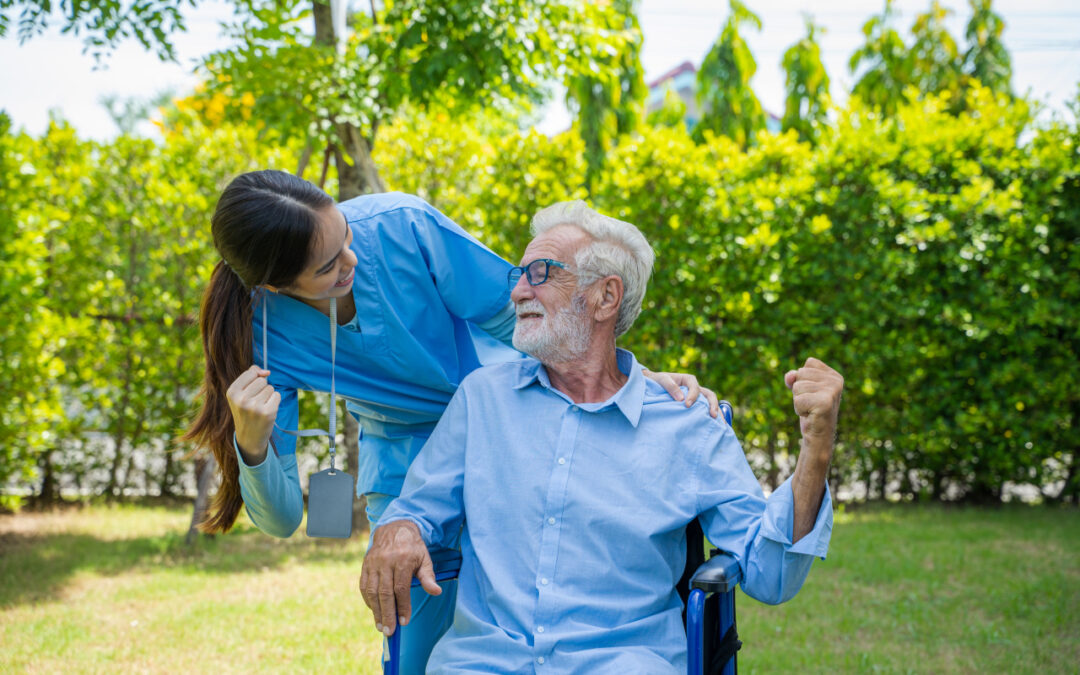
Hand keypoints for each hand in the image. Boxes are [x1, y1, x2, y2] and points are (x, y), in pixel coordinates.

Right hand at [226, 365, 280, 463]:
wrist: (249, 437)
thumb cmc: (246, 412)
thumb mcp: (241, 393)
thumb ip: (251, 376)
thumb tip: (266, 372)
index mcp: (232, 392)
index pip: (251, 372)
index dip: (254, 380)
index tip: (249, 393)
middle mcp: (241, 399)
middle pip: (262, 380)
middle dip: (261, 389)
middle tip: (255, 403)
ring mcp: (255, 407)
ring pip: (270, 388)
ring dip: (268, 396)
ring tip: (260, 408)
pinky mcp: (268, 412)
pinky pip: (277, 395)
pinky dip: (275, 401)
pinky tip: (267, 411)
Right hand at [359, 520, 440, 636]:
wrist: (394, 528)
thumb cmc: (412, 547)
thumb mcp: (424, 558)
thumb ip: (428, 577)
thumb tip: (436, 592)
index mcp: (403, 559)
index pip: (401, 588)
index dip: (403, 606)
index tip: (405, 622)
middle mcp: (386, 561)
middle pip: (385, 592)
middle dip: (387, 614)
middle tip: (390, 631)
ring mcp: (373, 563)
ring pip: (372, 591)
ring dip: (376, 611)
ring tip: (381, 626)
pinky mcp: (365, 565)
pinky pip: (363, 585)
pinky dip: (368, 600)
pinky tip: (374, 610)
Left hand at [642, 370, 719, 417]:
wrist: (651, 386)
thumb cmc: (657, 381)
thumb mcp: (662, 380)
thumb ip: (670, 387)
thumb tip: (681, 399)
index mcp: (688, 380)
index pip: (695, 387)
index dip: (693, 396)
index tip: (687, 405)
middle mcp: (695, 388)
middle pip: (709, 395)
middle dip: (713, 405)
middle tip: (713, 416)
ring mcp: (696, 398)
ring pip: (710, 403)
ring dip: (716, 412)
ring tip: (720, 424)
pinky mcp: (694, 407)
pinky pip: (704, 410)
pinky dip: (710, 417)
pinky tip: (714, 427)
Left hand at [784, 358, 843, 442]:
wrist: (818, 435)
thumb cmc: (810, 410)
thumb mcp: (802, 389)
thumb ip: (794, 377)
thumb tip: (790, 376)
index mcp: (834, 375)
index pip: (809, 363)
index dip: (803, 378)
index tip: (812, 393)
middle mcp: (836, 381)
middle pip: (801, 373)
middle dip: (799, 390)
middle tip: (811, 403)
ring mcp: (832, 391)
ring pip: (797, 386)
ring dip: (799, 400)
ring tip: (810, 409)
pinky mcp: (825, 403)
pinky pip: (798, 400)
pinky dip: (799, 409)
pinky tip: (810, 415)